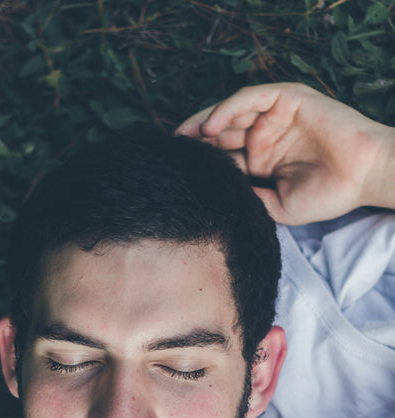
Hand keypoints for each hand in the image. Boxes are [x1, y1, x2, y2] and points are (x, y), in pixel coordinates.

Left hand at [177, 83, 394, 223]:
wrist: (362, 178)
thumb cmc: (327, 195)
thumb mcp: (276, 206)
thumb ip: (248, 198)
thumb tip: (216, 197)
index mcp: (261, 160)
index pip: (222, 156)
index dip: (199, 161)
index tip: (174, 172)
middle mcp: (264, 136)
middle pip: (220, 133)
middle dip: (194, 141)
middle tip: (169, 152)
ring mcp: (275, 116)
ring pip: (230, 113)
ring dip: (204, 123)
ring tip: (182, 138)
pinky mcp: (287, 99)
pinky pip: (251, 98)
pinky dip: (228, 108)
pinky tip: (210, 127)